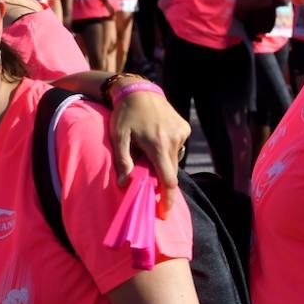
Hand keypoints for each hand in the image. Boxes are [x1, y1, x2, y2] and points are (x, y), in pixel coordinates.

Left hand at [109, 85, 188, 215]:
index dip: (168, 198)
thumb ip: (123, 161)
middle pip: (171, 171)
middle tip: (148, 181)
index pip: (168, 179)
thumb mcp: (119, 138)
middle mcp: (174, 140)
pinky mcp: (185, 128)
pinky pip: (177, 147)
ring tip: (146, 150)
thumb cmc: (125, 115)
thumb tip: (125, 184)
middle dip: (161, 180)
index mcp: (158, 145)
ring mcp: (182, 133)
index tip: (165, 212)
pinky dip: (167, 150)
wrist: (139, 91)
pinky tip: (155, 139)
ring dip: (162, 162)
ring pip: (174, 159)